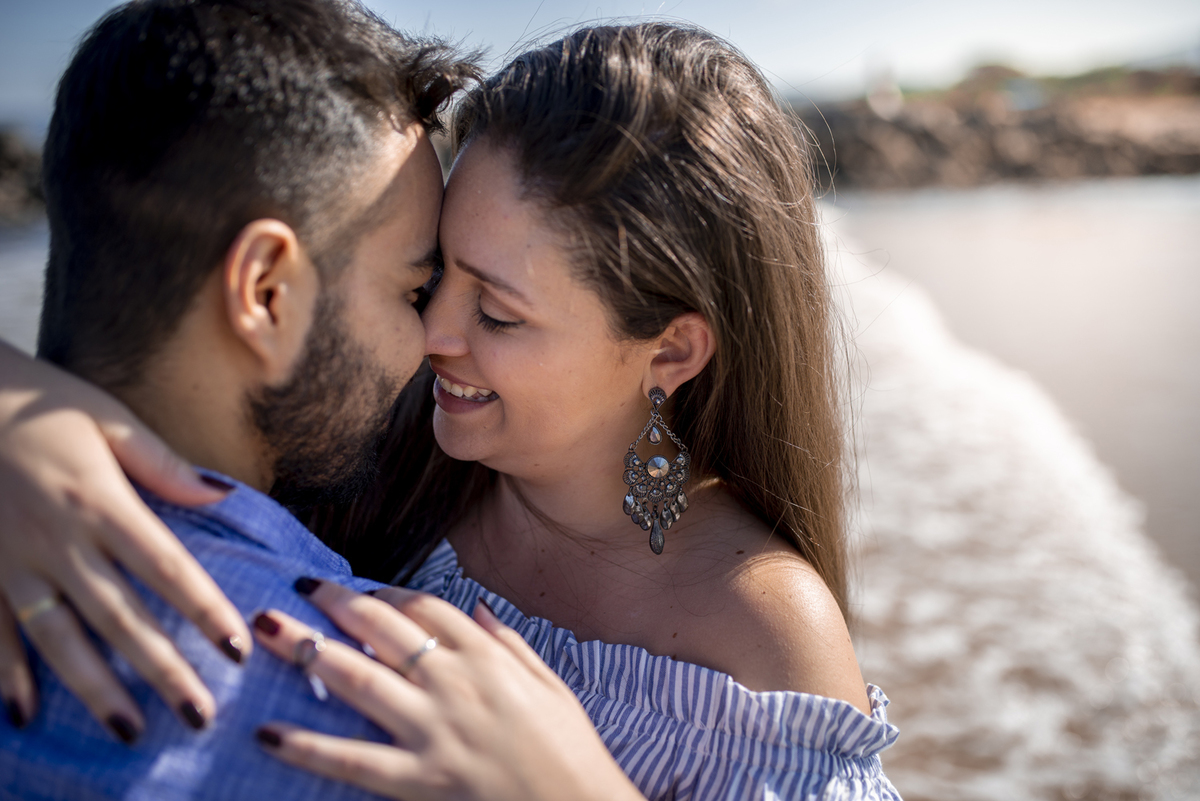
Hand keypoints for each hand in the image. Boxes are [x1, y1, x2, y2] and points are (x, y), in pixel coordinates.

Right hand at [0, 340, 250, 738]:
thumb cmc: (40, 403)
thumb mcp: (107, 418)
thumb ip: (162, 463)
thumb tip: (219, 494)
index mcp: (102, 501)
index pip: (166, 568)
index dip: (204, 610)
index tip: (237, 649)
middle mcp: (59, 539)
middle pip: (120, 616)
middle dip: (161, 669)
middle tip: (198, 715)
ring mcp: (12, 561)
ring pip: (58, 637)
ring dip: (93, 687)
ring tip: (127, 729)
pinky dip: (6, 673)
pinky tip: (25, 714)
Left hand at [251, 581, 644, 800]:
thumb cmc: (571, 751)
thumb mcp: (551, 684)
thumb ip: (510, 642)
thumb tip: (474, 608)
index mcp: (487, 657)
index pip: (424, 608)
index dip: (383, 593)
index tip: (358, 588)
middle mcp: (454, 684)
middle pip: (382, 629)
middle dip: (336, 602)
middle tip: (299, 585)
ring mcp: (434, 731)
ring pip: (358, 679)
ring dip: (308, 650)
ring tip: (268, 630)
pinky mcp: (420, 781)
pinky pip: (352, 761)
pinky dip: (308, 747)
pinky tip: (269, 733)